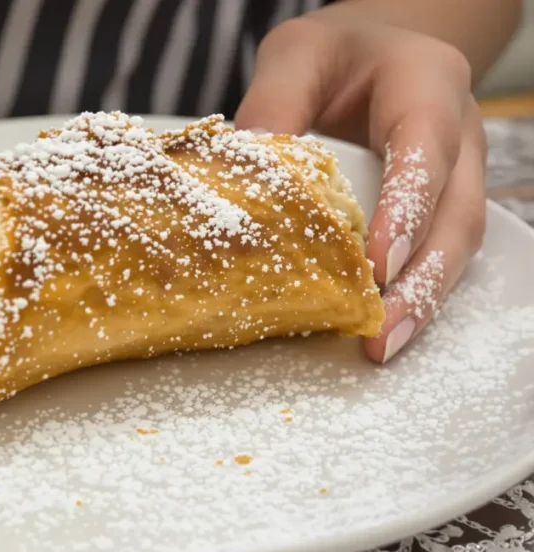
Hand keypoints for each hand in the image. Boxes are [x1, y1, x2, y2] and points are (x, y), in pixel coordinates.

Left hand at [235, 8, 486, 363]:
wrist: (371, 54)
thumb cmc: (336, 54)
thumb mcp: (298, 54)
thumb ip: (277, 101)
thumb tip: (245, 167)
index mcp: (429, 84)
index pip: (427, 148)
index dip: (407, 207)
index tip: (378, 262)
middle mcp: (459, 134)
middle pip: (458, 214)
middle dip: (423, 279)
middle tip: (381, 332)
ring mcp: (457, 176)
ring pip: (457, 244)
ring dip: (422, 300)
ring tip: (382, 346)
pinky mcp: (438, 209)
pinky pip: (435, 254)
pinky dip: (410, 293)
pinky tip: (376, 327)